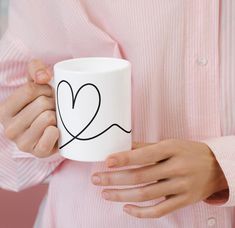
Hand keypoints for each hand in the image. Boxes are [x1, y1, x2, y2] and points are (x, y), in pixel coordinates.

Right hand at [0, 59, 58, 156]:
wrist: (49, 129)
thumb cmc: (40, 104)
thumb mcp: (34, 83)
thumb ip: (35, 69)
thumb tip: (43, 77)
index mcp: (3, 111)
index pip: (29, 90)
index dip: (45, 89)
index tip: (47, 95)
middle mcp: (8, 128)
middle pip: (42, 104)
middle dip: (53, 103)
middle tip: (52, 108)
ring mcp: (22, 143)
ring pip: (49, 117)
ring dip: (57, 115)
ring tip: (53, 118)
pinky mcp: (38, 153)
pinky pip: (51, 135)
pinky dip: (57, 131)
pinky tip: (55, 130)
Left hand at [91, 139, 227, 217]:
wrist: (217, 167)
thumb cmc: (189, 152)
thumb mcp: (170, 143)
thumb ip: (147, 146)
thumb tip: (123, 147)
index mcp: (172, 149)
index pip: (143, 155)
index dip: (124, 159)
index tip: (107, 161)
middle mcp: (176, 168)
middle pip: (140, 177)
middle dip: (114, 179)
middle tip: (96, 179)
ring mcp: (181, 187)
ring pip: (146, 195)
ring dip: (122, 195)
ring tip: (105, 193)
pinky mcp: (183, 201)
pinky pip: (159, 210)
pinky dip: (141, 212)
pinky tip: (126, 208)